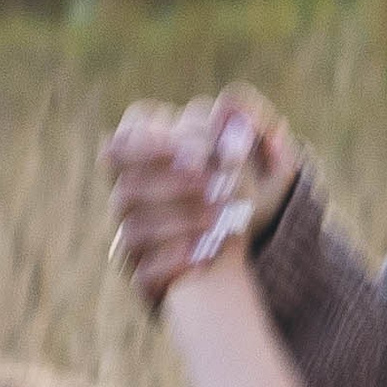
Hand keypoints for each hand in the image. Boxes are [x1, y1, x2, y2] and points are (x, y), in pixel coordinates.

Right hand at [102, 91, 299, 308]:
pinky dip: (173, 261)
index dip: (150, 143)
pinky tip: (206, 256)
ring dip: (178, 220)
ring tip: (221, 221)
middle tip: (215, 186)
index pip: (124, 141)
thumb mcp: (264, 153)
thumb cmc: (254, 189)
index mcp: (153, 159)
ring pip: (133, 227)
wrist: (258, 247)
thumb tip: (229, 107)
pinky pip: (141, 273)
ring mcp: (135, 239)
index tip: (197, 151)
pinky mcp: (145, 278)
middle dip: (169, 182)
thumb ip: (250, 122)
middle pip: (122, 185)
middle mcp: (133, 198)